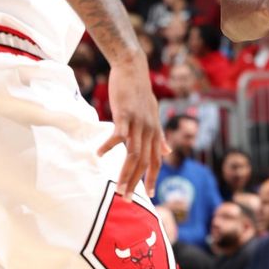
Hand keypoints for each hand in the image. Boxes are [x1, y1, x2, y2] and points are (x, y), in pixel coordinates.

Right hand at [98, 54, 169, 197]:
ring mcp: (138, 124)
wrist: (133, 69)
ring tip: (117, 188)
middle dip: (136, 183)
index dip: (153, 178)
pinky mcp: (125, 115)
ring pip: (133, 154)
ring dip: (125, 173)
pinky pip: (118, 135)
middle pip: (144, 163)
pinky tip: (99, 154)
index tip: (150, 195)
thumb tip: (168, 151)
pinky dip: (109, 145)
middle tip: (126, 199)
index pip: (157, 161)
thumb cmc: (141, 94)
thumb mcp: (154, 116)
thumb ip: (160, 136)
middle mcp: (149, 131)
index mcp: (155, 133)